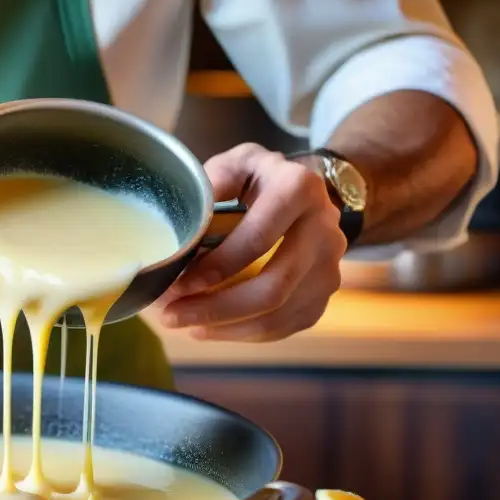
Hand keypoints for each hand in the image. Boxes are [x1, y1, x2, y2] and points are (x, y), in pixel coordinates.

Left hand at [155, 143, 346, 341]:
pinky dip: (242, 333)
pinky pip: (283, 327)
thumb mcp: (232, 167)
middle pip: (273, 288)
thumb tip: (179, 236)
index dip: (215, 268)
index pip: (257, 240)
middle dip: (215, 309)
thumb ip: (208, 189)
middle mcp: (324, 229)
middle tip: (171, 315)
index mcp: (298, 189)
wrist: (301, 194)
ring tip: (183, 323)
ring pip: (277, 315)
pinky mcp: (323, 295)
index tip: (177, 284)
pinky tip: (211, 328)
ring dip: (224, 327)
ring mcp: (329, 266)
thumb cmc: (256, 181)